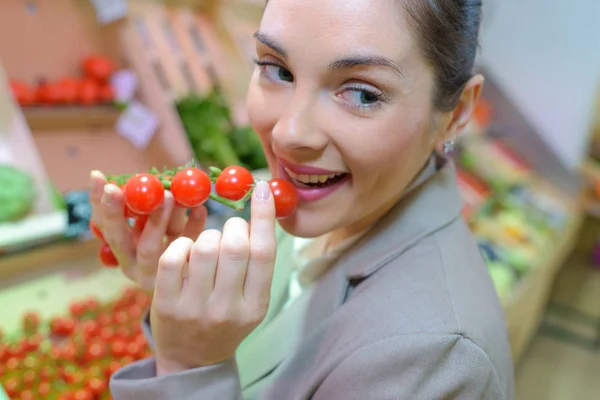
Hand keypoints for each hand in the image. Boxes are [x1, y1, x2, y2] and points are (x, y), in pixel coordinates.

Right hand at [89, 170, 206, 290]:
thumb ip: (145, 206)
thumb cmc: (169, 242)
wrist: (197, 278)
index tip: (100, 178)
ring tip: (171, 194)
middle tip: (122, 188)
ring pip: (150, 246)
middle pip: (120, 239)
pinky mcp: (180, 274)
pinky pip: (184, 250)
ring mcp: (154, 272)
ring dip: (159, 218)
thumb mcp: (154, 225)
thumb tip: (138, 176)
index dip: (100, 204)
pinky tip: (200, 210)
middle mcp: (133, 263)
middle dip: (119, 213)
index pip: (104, 226)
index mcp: (121, 249)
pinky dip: (192, 228)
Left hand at [150, 180, 276, 374]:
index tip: (263, 190)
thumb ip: (257, 264)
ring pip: (204, 247)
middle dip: (232, 227)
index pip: (263, 253)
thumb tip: (261, 213)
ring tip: (207, 245)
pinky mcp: (166, 306)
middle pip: (235, 247)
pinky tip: (186, 251)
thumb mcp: (252, 300)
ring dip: (207, 235)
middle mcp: (228, 310)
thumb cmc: (226, 319)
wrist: (193, 359)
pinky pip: (173, 257)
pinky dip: (181, 244)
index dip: (264, 217)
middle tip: (230, 228)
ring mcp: (195, 309)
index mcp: (256, 306)